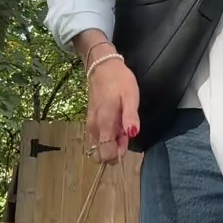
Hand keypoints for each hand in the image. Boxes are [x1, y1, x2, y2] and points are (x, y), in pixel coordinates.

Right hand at [82, 45, 140, 162]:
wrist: (103, 66)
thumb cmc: (119, 81)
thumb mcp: (130, 97)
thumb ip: (130, 117)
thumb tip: (132, 134)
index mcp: (104, 125)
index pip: (105, 155)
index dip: (118, 154)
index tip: (126, 140)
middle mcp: (94, 128)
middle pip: (100, 155)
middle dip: (114, 151)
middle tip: (125, 135)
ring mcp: (90, 125)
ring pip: (99, 147)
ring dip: (112, 143)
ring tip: (121, 126)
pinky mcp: (91, 121)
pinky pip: (98, 138)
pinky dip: (107, 136)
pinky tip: (116, 123)